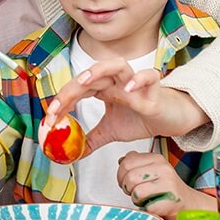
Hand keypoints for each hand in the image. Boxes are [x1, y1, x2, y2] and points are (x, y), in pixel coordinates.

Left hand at [45, 59, 208, 155]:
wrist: (170, 118)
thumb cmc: (140, 117)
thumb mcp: (110, 131)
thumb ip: (90, 140)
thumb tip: (71, 154)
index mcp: (104, 87)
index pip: (78, 89)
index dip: (63, 101)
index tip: (49, 119)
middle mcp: (117, 81)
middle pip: (91, 75)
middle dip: (72, 89)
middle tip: (58, 106)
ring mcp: (136, 82)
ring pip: (117, 65)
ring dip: (99, 70)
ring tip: (84, 82)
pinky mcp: (155, 89)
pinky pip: (149, 76)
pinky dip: (139, 80)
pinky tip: (127, 89)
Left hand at [117, 151, 215, 219]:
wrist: (189, 203)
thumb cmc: (167, 188)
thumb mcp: (152, 169)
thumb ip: (136, 163)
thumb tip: (121, 161)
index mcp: (156, 158)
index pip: (126, 163)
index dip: (121, 176)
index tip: (126, 181)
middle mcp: (164, 168)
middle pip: (130, 178)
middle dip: (128, 188)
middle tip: (135, 192)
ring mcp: (170, 184)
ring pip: (136, 192)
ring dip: (137, 200)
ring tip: (146, 198)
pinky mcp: (172, 201)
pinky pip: (147, 207)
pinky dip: (147, 209)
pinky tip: (155, 206)